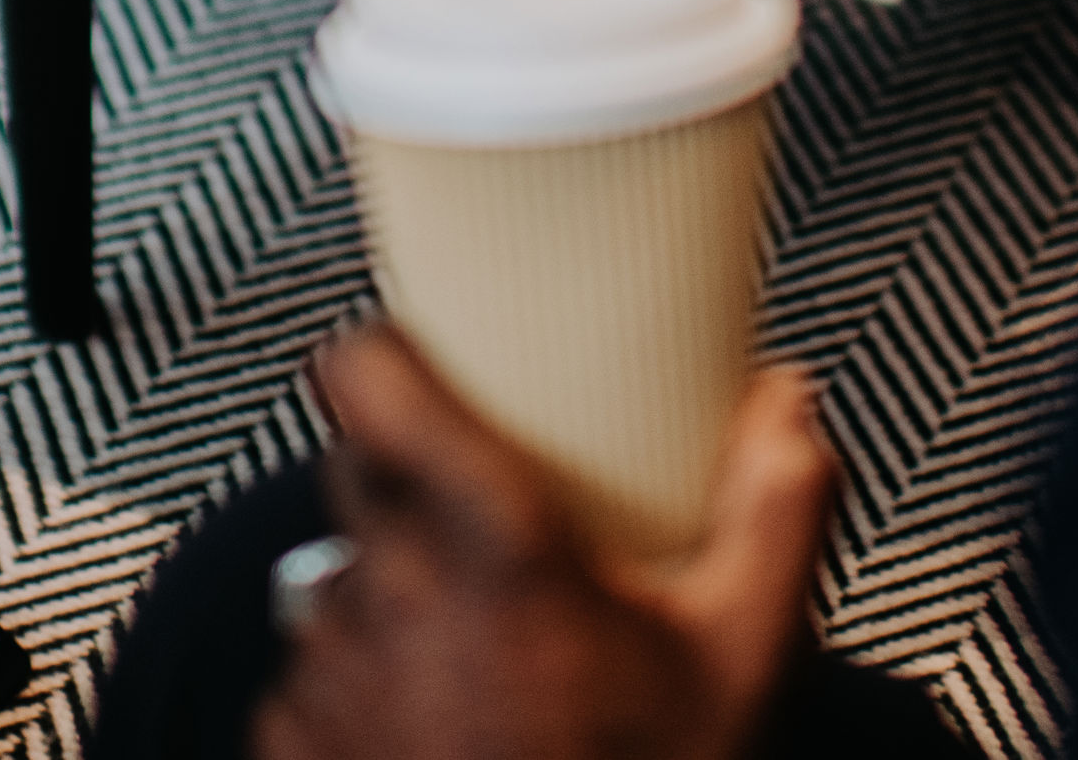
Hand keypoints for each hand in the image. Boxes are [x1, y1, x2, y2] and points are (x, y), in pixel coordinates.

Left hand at [257, 326, 837, 759]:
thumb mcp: (737, 661)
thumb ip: (774, 516)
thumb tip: (788, 400)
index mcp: (487, 540)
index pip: (364, 377)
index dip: (383, 356)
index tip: (423, 362)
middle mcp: (387, 587)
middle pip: (358, 471)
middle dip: (411, 483)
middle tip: (488, 531)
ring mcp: (325, 669)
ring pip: (338, 575)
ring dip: (391, 593)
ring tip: (475, 653)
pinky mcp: (288, 738)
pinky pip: (310, 674)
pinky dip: (362, 686)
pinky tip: (436, 726)